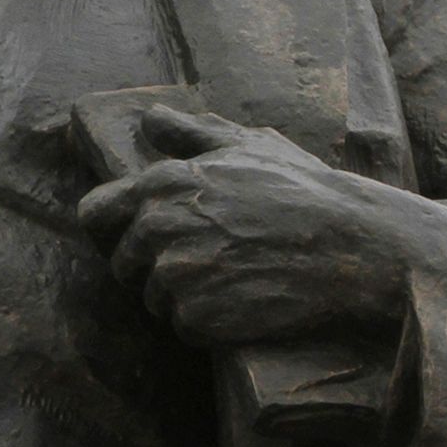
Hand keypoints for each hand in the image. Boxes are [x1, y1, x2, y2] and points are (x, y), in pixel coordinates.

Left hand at [77, 107, 415, 347]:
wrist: (351, 248)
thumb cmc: (304, 193)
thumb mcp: (250, 147)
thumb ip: (191, 132)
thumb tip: (151, 119)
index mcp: (162, 182)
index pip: (95, 214)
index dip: (118, 228)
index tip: (149, 237)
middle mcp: (158, 226)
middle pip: (123, 264)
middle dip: (157, 267)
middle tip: (216, 260)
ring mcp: (174, 274)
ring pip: (153, 299)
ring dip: (187, 297)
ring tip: (238, 278)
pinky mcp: (195, 317)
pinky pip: (183, 328)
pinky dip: (210, 324)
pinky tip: (246, 301)